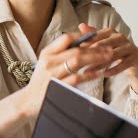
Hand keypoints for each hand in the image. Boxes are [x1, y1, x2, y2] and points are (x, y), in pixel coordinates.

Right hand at [0, 31, 114, 137]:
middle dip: (95, 48)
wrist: (28, 101)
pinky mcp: (58, 87)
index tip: (97, 37)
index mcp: (47, 53)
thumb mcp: (46, 62)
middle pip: (76, 50)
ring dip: (95, 58)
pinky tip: (100, 73)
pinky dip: (90, 74)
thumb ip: (60, 52)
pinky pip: (77, 78)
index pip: (66, 38)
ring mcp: (53, 74)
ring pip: (77, 61)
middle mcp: (49, 61)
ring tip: (108, 58)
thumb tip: (81, 41)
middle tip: (109, 48)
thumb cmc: (41, 81)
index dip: (83, 36)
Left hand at [75, 22, 137, 99]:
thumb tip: (81, 25)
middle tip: (78, 63)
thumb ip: (93, 35)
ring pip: (112, 55)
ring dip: (99, 64)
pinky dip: (113, 69)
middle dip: (90, 54)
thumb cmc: (118, 52)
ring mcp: (129, 47)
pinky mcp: (135, 57)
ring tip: (88, 71)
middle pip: (103, 45)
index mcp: (111, 32)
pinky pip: (123, 64)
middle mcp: (120, 37)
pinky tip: (104, 74)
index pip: (96, 36)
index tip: (73, 52)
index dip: (85, 44)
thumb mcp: (105, 44)